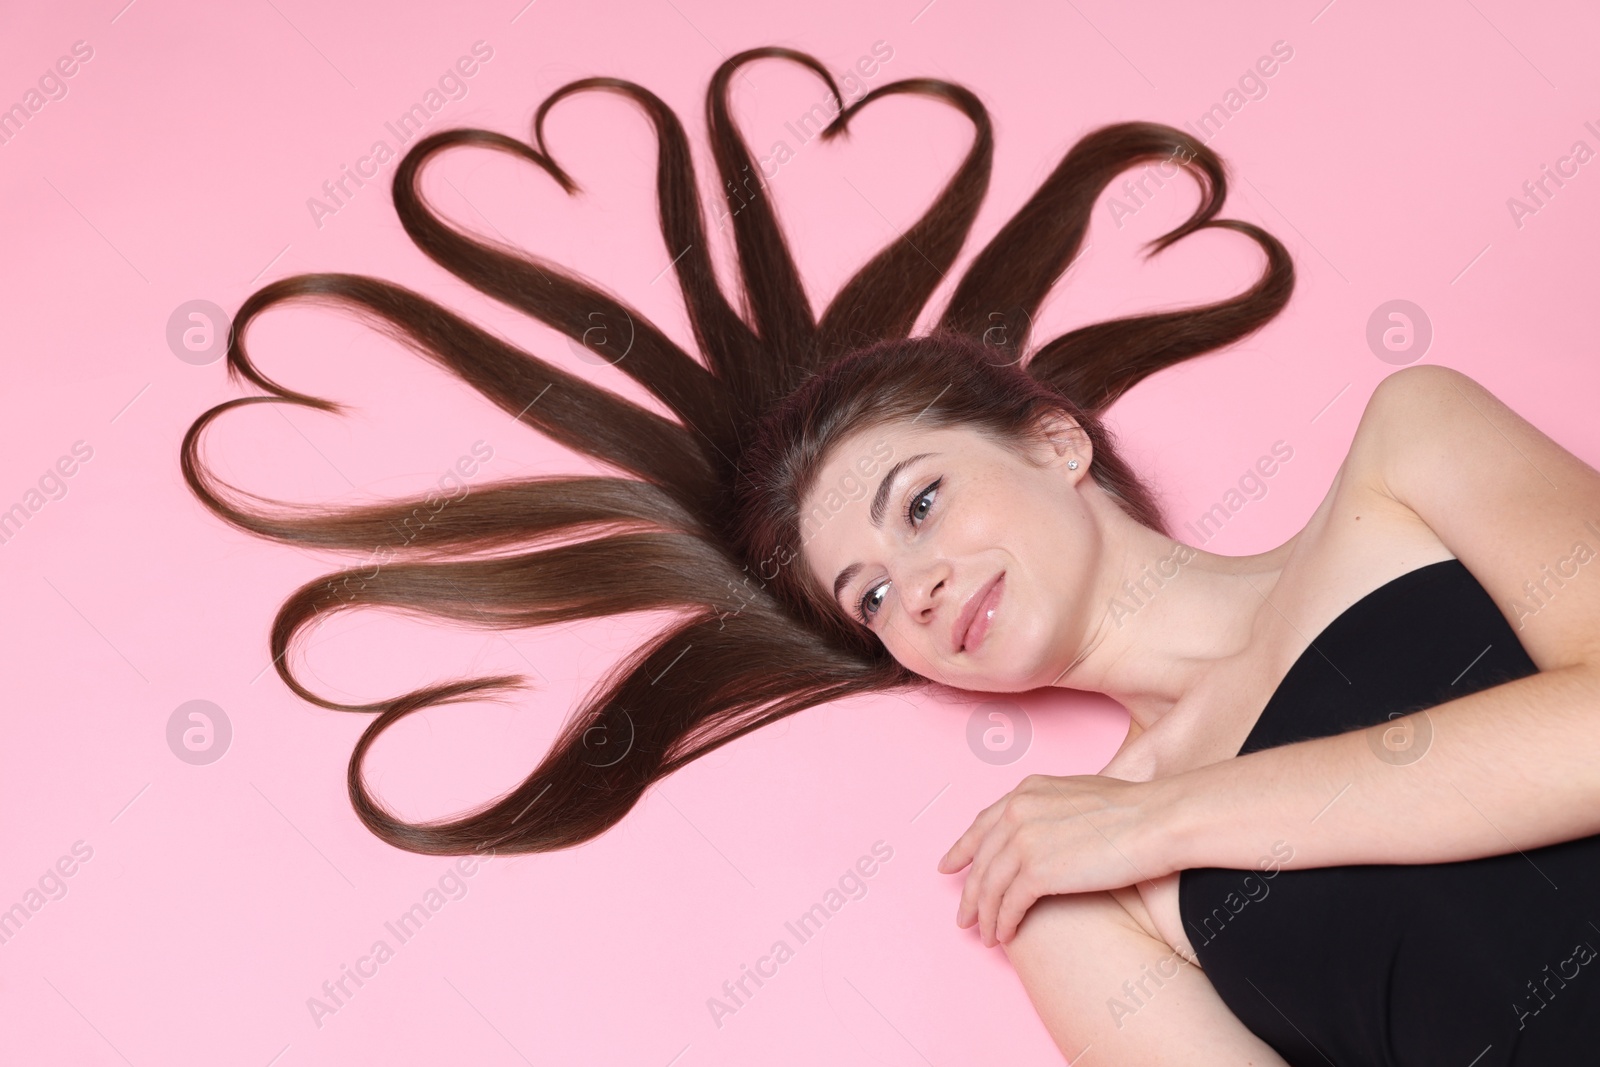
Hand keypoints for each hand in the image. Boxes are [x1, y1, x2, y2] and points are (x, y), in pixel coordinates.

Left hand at [936, 772, 1170, 946]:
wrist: (1157, 821)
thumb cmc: (1136, 811)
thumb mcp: (1081, 795)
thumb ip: (1053, 809)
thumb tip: (1049, 831)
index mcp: (1027, 791)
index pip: (983, 824)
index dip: (962, 848)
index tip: (948, 866)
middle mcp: (1017, 811)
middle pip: (981, 860)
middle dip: (969, 892)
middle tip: (963, 916)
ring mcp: (1024, 841)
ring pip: (989, 887)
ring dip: (984, 916)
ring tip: (984, 936)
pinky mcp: (1036, 872)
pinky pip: (1008, 905)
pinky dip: (1003, 924)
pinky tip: (1005, 937)